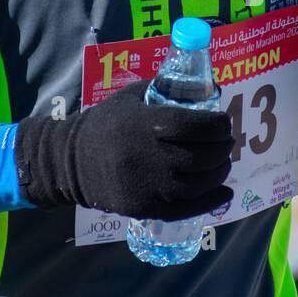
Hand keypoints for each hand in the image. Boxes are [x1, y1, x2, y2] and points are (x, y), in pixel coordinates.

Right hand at [15, 79, 234, 219]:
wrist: (71, 161)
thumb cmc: (106, 124)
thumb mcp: (131, 98)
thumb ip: (165, 90)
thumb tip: (206, 88)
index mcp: (145, 124)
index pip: (196, 126)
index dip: (218, 125)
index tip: (223, 122)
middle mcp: (148, 157)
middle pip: (202, 156)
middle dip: (223, 148)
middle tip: (226, 142)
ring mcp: (148, 186)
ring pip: (199, 184)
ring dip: (219, 172)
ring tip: (222, 163)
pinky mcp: (145, 208)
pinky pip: (187, 209)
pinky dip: (211, 202)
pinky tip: (224, 193)